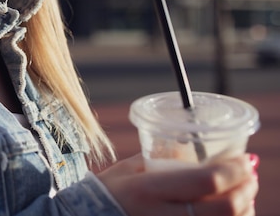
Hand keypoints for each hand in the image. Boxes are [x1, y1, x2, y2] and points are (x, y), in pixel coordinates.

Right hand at [96, 153, 258, 215]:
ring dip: (244, 207)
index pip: (206, 181)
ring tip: (243, 192)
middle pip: (226, 208)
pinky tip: (230, 211)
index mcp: (149, 190)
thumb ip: (163, 159)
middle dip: (246, 188)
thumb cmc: (110, 192)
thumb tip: (198, 150)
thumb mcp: (131, 168)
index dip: (233, 170)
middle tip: (249, 174)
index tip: (244, 158)